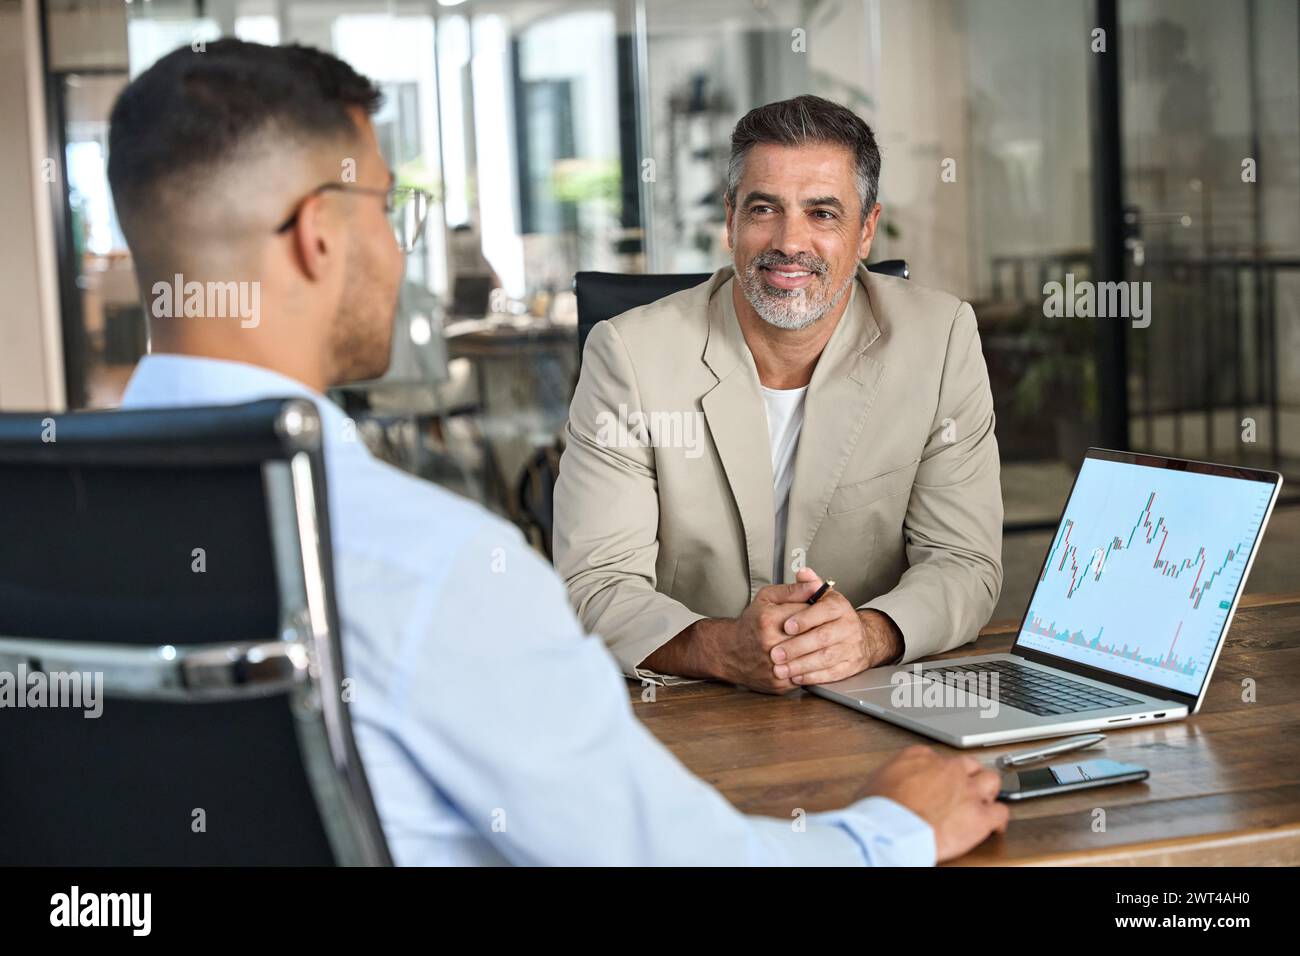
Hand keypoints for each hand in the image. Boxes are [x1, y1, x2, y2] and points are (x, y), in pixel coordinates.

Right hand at [705, 577, 823, 693]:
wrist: (729, 652)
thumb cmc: (751, 623)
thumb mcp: (767, 598)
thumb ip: (793, 590)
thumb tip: (816, 586)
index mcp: (768, 619)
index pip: (808, 613)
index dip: (819, 612)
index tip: (823, 611)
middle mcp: (770, 644)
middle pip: (812, 637)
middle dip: (822, 631)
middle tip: (826, 628)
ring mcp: (774, 666)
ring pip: (811, 659)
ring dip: (820, 652)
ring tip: (821, 643)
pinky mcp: (778, 683)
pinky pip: (805, 676)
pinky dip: (811, 668)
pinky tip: (810, 659)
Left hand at [769, 568, 902, 685]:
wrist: (859, 637)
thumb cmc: (830, 616)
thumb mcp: (820, 596)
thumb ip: (808, 586)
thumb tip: (803, 573)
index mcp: (839, 606)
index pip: (823, 611)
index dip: (804, 619)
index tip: (786, 626)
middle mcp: (848, 626)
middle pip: (823, 637)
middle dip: (797, 646)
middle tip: (775, 653)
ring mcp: (851, 647)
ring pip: (825, 658)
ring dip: (801, 665)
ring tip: (780, 668)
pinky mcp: (851, 666)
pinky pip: (832, 674)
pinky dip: (813, 677)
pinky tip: (796, 677)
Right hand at [862, 745, 1009, 861]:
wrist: (891, 828)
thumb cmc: (878, 810)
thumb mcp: (875, 782)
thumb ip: (891, 779)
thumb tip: (885, 788)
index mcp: (919, 757)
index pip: (936, 757)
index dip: (938, 771)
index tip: (935, 780)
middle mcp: (947, 769)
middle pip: (968, 764)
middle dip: (968, 775)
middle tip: (964, 788)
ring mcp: (967, 791)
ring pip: (991, 781)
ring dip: (988, 791)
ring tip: (983, 801)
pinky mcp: (980, 816)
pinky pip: (1001, 812)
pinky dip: (999, 819)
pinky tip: (996, 825)